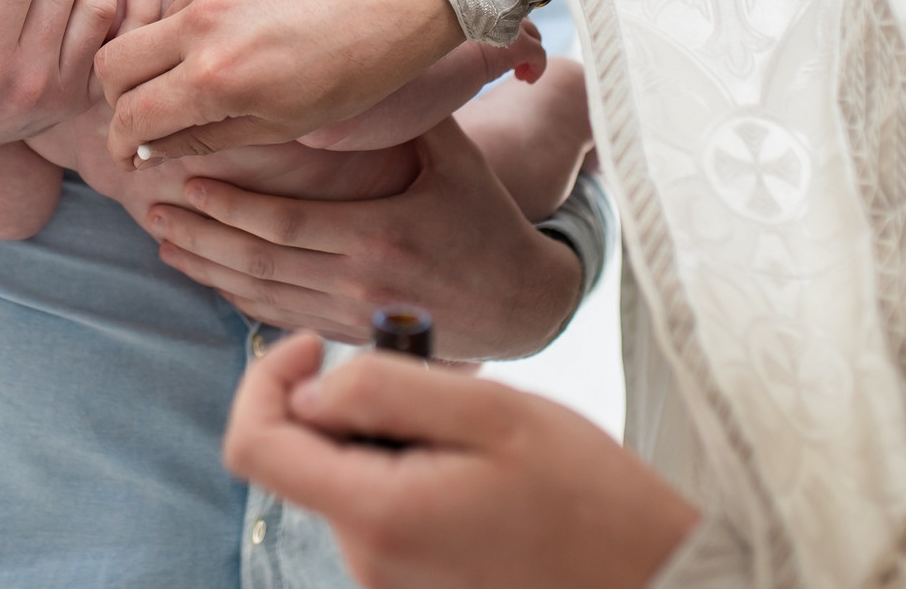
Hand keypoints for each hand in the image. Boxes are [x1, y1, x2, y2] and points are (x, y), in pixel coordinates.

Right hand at [97, 0, 462, 166]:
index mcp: (218, 79)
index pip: (129, 115)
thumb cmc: (356, 68)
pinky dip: (201, 14)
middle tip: (144, 111)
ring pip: (153, 25)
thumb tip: (147, 146)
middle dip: (118, 96)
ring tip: (223, 63)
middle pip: (113, 64)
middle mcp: (202, 23)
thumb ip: (205, 136)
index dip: (121, 142)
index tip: (130, 150)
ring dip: (168, 52)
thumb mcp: (286, 124)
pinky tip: (247, 22)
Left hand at [142, 118, 583, 359]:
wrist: (522, 301)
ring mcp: (352, 316)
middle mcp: (360, 284)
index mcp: (382, 237)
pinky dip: (236, 298)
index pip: (285, 224)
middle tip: (152, 204)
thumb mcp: (456, 158)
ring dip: (206, 267)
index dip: (231, 205)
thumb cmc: (486, 217)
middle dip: (199, 233)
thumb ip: (403, 119)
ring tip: (163, 238)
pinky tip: (206, 275)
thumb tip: (350, 75)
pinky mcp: (350, 334)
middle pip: (260, 261)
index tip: (190, 179)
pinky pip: (280, 318)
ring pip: (261, 294)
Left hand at [226, 335, 698, 588]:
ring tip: (475, 417)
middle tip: (435, 367)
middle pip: (307, 456)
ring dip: (393, 431)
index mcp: (375, 516)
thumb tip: (307, 389)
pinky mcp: (417, 584)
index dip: (266, 377)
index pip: (253, 445)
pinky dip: (415, 466)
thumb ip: (386, 390)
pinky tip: (480, 458)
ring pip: (351, 477)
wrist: (652, 579)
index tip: (317, 341)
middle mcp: (367, 562)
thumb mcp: (491, 413)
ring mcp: (390, 581)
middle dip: (351, 398)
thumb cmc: (588, 497)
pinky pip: (386, 507)